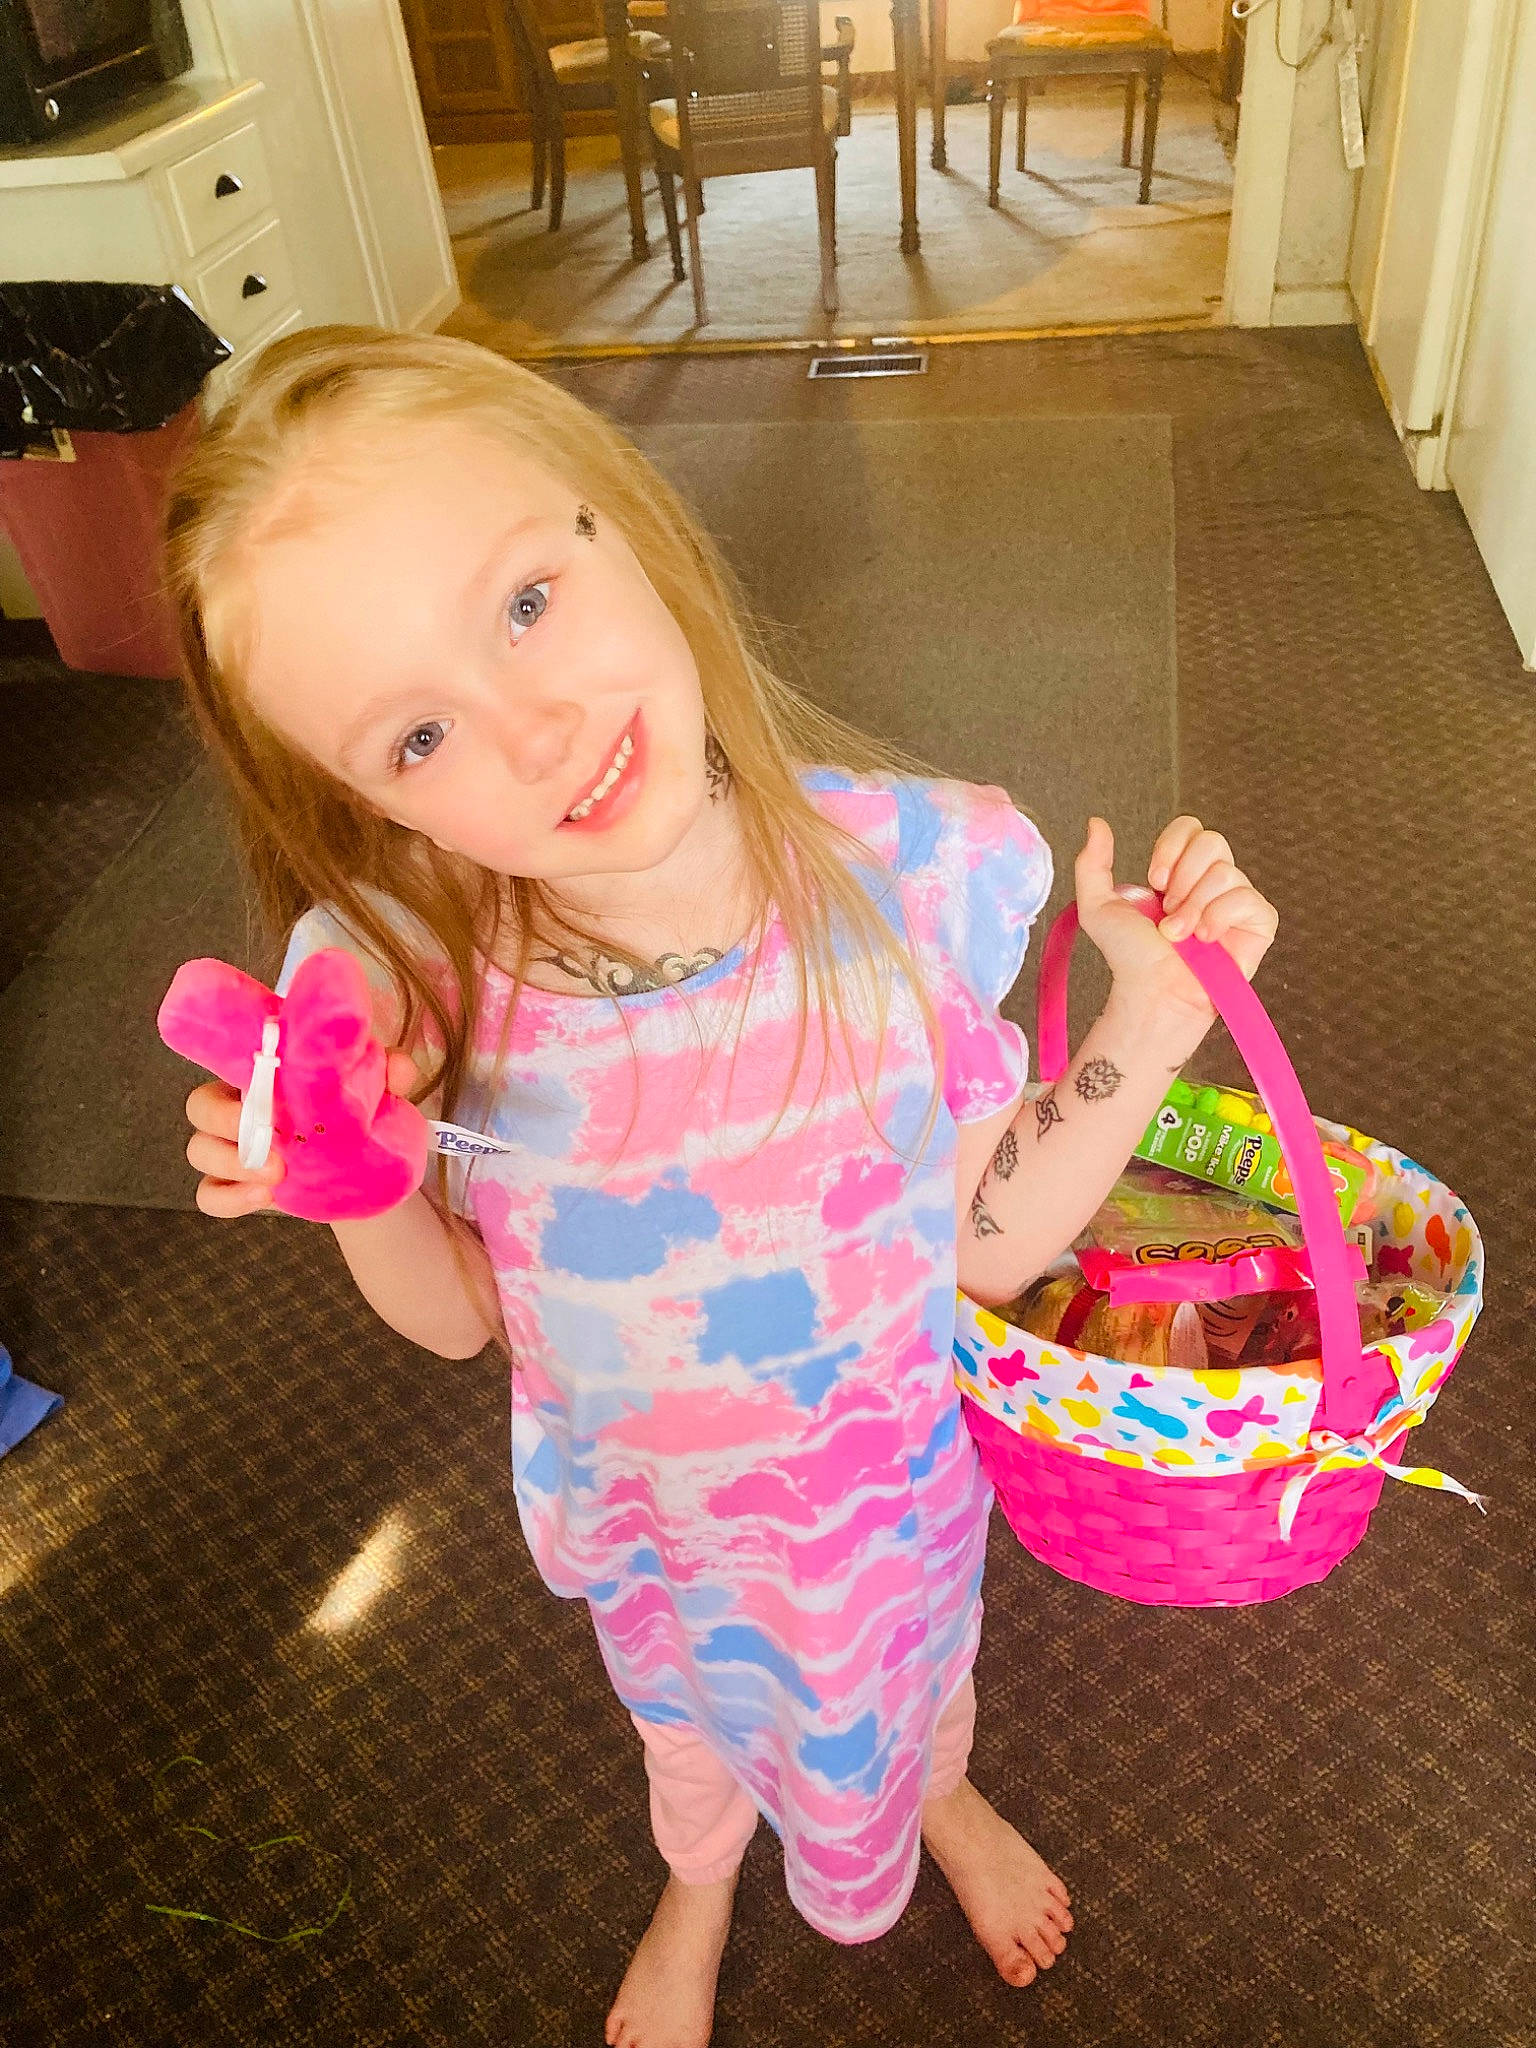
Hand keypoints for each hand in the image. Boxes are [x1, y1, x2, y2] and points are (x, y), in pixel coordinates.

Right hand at [184, 1047, 420, 1218]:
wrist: (363, 1168)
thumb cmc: (354, 1113)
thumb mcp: (375, 1090)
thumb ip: (387, 1074)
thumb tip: (399, 1067)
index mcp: (263, 1072)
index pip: (227, 1057)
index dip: (233, 1065)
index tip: (264, 1081)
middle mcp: (237, 1106)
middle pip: (200, 1105)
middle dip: (224, 1120)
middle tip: (270, 1139)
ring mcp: (231, 1149)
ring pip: (200, 1149)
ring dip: (230, 1162)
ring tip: (275, 1175)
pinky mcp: (235, 1186)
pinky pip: (209, 1194)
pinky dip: (227, 1198)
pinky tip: (261, 1199)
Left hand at [1074, 815, 1278, 1032]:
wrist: (1151, 991)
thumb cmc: (1129, 957)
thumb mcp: (1099, 906)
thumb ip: (1093, 863)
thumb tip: (1096, 823)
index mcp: (1180, 871)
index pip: (1190, 828)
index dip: (1172, 848)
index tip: (1155, 881)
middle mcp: (1211, 881)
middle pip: (1212, 841)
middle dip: (1183, 877)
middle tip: (1168, 910)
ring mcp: (1236, 901)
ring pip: (1226, 873)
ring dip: (1194, 906)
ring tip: (1181, 934)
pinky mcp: (1258, 923)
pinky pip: (1249, 899)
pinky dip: (1221, 917)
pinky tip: (1206, 939)